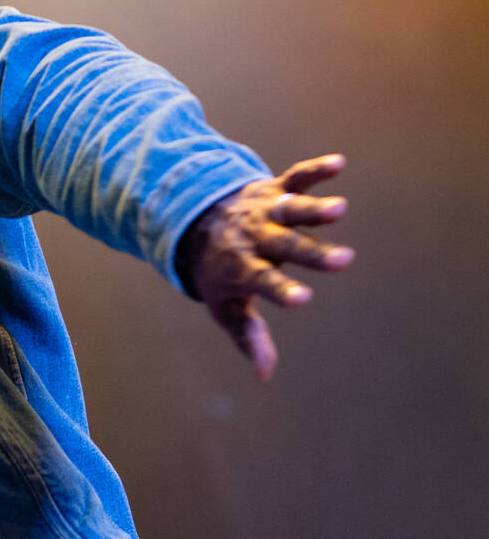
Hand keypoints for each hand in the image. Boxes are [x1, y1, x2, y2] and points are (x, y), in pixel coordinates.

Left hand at [176, 153, 353, 381]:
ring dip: (313, 208)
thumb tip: (264, 375)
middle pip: (285, 246)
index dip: (281, 291)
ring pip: (290, 209)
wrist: (193, 217)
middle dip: (312, 252)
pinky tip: (338, 162)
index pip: (262, 282)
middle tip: (344, 260)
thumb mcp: (224, 306)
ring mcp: (264, 210)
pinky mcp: (272, 189)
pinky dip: (314, 170)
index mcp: (242, 267)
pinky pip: (294, 177)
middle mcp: (254, 236)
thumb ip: (247, 337)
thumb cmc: (216, 271)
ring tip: (340, 208)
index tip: (303, 300)